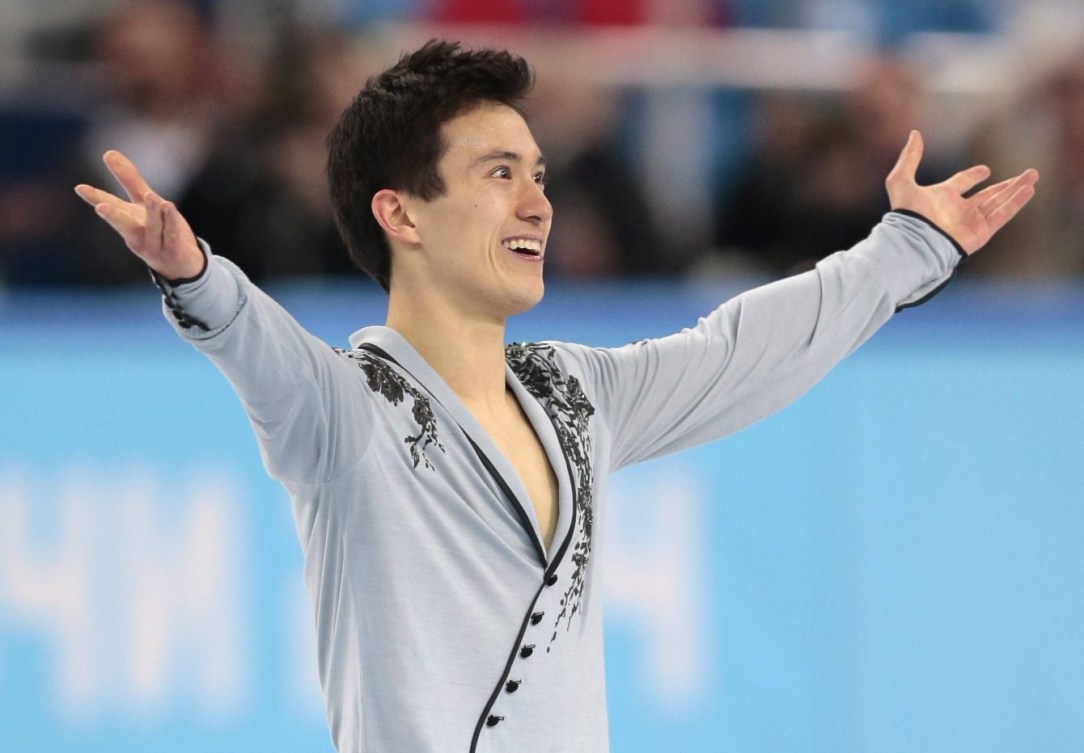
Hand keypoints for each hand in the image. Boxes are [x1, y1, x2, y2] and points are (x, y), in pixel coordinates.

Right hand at [74, 151, 204, 279]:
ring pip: (152, 228)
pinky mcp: (174, 252)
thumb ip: (128, 179)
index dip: (95, 197)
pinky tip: (170, 207)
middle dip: (112, 216)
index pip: (110, 206)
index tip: (80, 188)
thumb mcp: (142, 203)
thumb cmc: (157, 230)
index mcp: (128, 220)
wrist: (181, 264)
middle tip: (100, 207)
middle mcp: (137, 234)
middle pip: (123, 224)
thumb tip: (108, 152)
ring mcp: (154, 246)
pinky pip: (172, 236)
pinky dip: (171, 222)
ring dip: (152, 213)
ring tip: (151, 196)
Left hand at [885, 130, 1038, 254]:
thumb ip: (909, 157)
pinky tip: (1029, 189)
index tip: (985, 170)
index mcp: (941, 198)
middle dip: (1006, 184)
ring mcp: (970, 222)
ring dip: (1016, 189)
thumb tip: (914, 133)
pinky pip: (1002, 215)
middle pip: (987, 194)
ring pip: (998, 202)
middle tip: (1027, 173)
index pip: (961, 183)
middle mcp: (958, 210)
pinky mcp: (980, 233)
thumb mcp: (901, 180)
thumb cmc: (906, 213)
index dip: (973, 176)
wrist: (913, 241)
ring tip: (1034, 176)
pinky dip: (1016, 202)